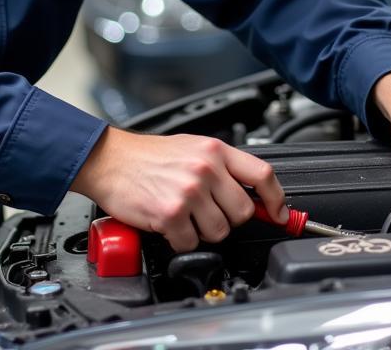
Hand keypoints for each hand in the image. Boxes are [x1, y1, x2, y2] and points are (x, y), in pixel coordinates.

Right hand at [70, 128, 286, 251]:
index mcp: (215, 150)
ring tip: (185, 215)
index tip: (280, 214)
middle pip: (243, 211)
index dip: (277, 199)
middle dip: (229, 219)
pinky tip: (169, 222)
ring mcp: (189, 192)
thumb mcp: (192, 148)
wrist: (110, 160)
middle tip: (208, 212)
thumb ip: (222, 166)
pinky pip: (190, 242)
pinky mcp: (171, 214)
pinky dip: (180, 239)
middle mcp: (206, 169)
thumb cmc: (149, 155)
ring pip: (219, 231)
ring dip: (203, 231)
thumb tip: (253, 192)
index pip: (263, 174)